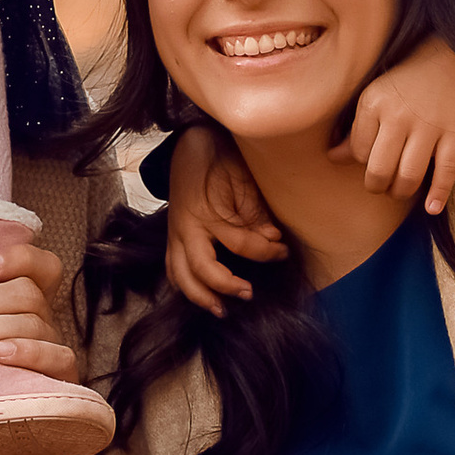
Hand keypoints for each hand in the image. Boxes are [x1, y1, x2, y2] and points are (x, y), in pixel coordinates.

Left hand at [0, 235, 85, 454]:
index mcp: (15, 314)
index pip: (37, 270)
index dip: (20, 257)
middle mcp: (40, 330)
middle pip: (27, 294)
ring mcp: (53, 361)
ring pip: (37, 323)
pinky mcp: (62, 391)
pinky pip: (58, 359)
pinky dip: (28, 352)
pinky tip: (0, 357)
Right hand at [164, 119, 286, 310]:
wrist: (190, 144)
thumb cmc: (220, 159)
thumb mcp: (243, 179)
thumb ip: (255, 212)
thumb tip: (271, 239)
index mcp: (208, 212)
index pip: (241, 244)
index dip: (266, 252)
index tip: (283, 251)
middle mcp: (187, 228)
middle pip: (202, 269)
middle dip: (225, 286)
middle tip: (248, 293)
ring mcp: (175, 235)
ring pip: (180, 276)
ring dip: (199, 296)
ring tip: (220, 310)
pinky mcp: (172, 237)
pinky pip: (172, 269)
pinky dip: (184, 285)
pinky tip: (201, 295)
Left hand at [348, 37, 454, 213]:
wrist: (450, 55)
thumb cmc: (406, 81)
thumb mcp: (375, 96)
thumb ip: (356, 129)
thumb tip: (332, 158)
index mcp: (373, 104)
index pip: (358, 152)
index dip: (362, 162)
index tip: (371, 158)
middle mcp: (399, 116)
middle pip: (380, 169)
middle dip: (378, 186)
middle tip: (381, 186)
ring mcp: (429, 126)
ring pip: (410, 175)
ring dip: (402, 192)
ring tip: (400, 191)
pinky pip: (447, 170)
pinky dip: (439, 193)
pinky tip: (432, 208)